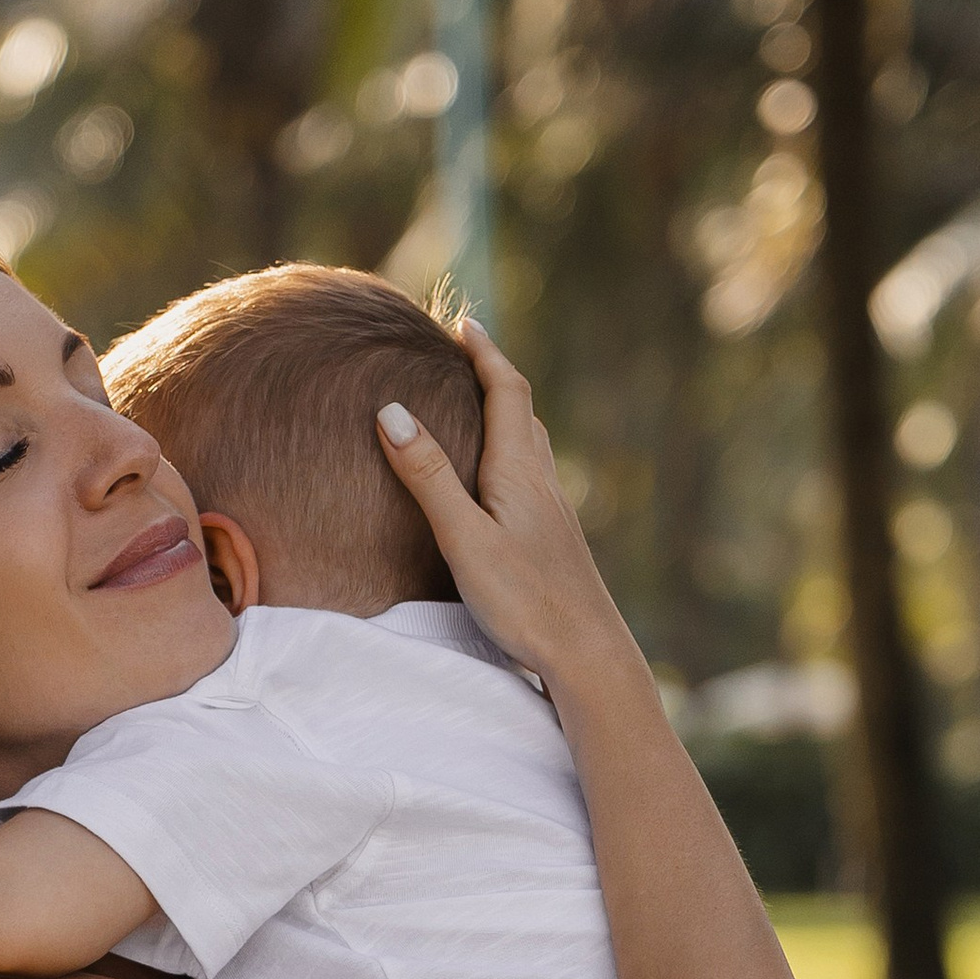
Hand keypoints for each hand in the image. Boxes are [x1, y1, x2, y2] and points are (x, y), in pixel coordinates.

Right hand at [375, 321, 636, 691]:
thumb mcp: (464, 539)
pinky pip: (533, 475)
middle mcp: (542, 482)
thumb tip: (392, 411)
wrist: (587, 656)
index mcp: (519, 471)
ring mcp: (553, 511)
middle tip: (467, 350)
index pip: (505, 391)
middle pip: (522, 410)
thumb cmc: (525, 602)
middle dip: (494, 374)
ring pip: (531, 443)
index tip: (463, 323)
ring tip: (481, 400)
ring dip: (507, 412)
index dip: (484, 353)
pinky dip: (513, 452)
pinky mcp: (555, 540)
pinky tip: (504, 479)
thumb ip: (428, 477)